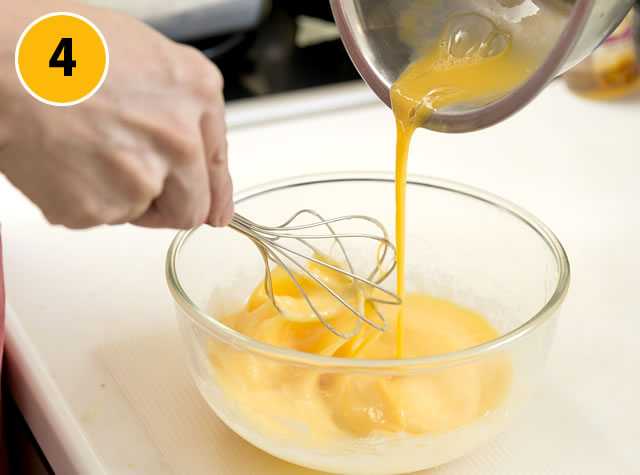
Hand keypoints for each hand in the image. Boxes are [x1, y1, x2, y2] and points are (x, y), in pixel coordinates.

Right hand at [0, 0, 232, 228]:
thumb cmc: (59, 47)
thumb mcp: (150, 58)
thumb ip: (191, 116)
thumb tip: (211, 183)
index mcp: (197, 95)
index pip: (219, 171)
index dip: (211, 193)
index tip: (212, 209)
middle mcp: (178, 140)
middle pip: (189, 209)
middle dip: (165, 202)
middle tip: (128, 175)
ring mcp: (138, 179)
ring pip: (138, 212)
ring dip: (117, 193)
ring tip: (83, 146)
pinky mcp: (95, 207)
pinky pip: (97, 217)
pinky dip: (80, 197)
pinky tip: (63, 158)